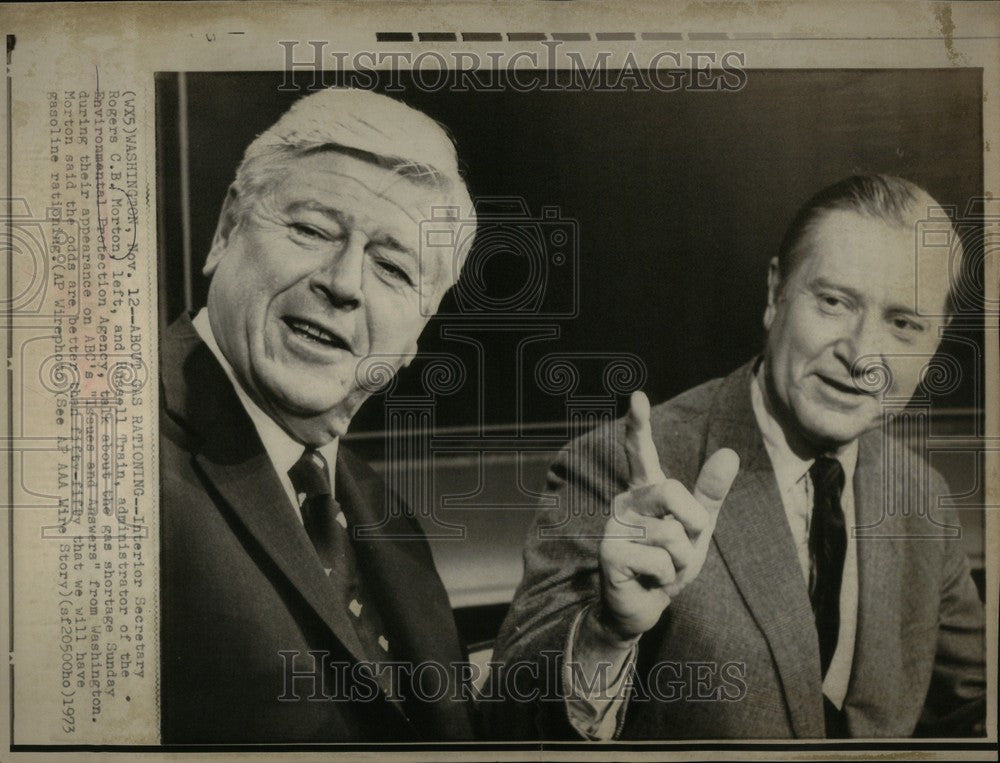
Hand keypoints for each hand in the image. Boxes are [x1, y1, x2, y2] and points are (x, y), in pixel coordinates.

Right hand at [596, 391, 739, 643]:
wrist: (643, 607)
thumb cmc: (668, 564)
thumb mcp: (698, 529)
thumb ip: (711, 493)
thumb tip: (729, 452)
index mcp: (646, 491)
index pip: (641, 452)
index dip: (638, 424)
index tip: (637, 396)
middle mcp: (626, 502)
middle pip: (674, 493)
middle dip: (692, 528)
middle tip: (680, 551)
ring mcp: (614, 526)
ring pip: (672, 535)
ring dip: (681, 562)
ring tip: (663, 570)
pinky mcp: (610, 552)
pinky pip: (661, 561)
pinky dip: (666, 579)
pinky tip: (649, 581)